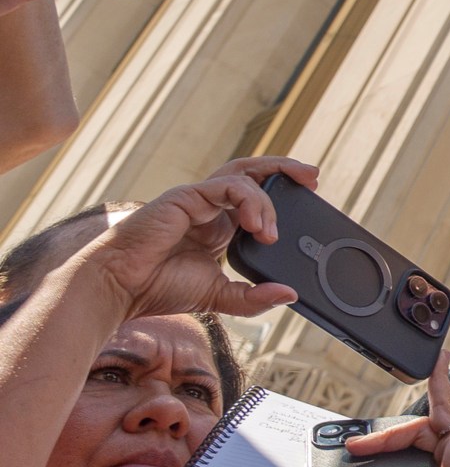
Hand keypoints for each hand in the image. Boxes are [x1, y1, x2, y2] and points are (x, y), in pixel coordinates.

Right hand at [75, 158, 316, 320]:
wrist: (120, 287)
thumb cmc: (158, 287)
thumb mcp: (218, 296)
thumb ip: (253, 297)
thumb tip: (290, 295)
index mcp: (218, 226)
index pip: (256, 196)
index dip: (283, 191)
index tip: (312, 193)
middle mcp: (210, 207)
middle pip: (253, 173)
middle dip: (285, 169)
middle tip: (313, 177)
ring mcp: (197, 199)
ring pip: (244, 177)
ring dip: (268, 198)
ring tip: (274, 231)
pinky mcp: (185, 197)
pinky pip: (227, 187)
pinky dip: (249, 202)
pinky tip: (258, 227)